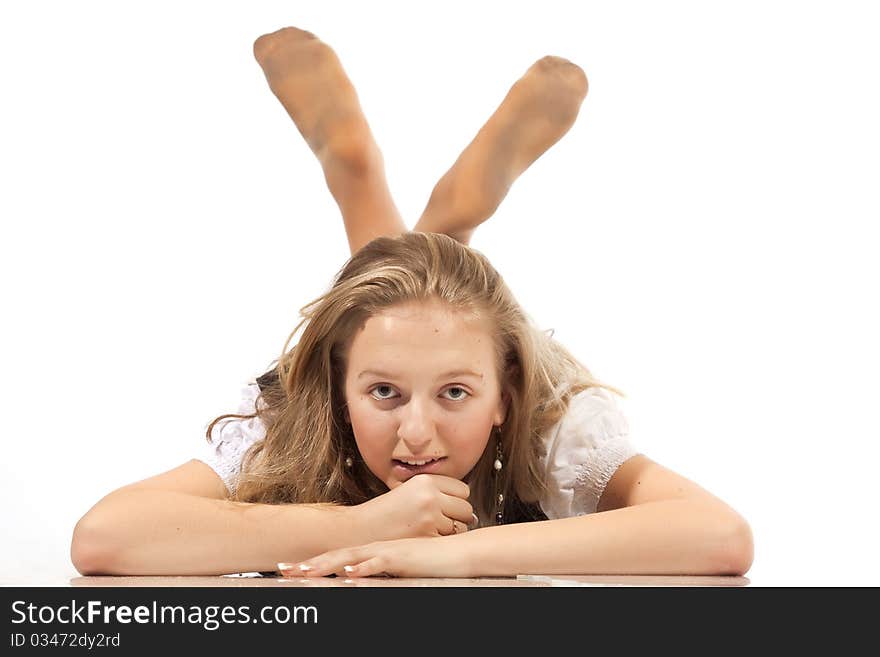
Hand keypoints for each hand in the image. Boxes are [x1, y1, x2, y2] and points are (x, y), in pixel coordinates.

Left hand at [279, 535, 470, 577]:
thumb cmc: (428, 561)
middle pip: (337, 557)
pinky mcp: (401, 557)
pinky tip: (349, 574)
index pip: (337, 558)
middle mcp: (375, 549)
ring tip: (304, 572)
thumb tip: (359, 577)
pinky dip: (363, 568)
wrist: (456, 551)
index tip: (291, 569)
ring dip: (327, 566)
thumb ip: (379, 570)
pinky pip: (379, 563)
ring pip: (351, 558)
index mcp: (372, 552)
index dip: (314, 563)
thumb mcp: (397, 568)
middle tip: (284, 570)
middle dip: (310, 564)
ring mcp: (387, 551)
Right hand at [352, 473, 476, 542]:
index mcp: (425, 480)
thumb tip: (467, 508)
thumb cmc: (384, 512)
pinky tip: (426, 539)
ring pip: (460, 526)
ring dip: (450, 531)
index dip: (457, 500)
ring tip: (430, 530)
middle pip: (465, 508)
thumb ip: (435, 492)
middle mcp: (430, 496)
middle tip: (442, 521)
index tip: (448, 506)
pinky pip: (449, 540)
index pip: (462, 489)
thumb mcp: (408, 490)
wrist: (359, 530)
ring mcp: (429, 517)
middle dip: (458, 517)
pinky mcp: (427, 536)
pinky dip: (442, 542)